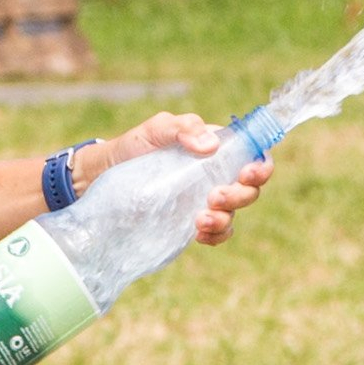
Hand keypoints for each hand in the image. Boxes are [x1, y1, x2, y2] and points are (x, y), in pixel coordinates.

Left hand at [82, 112, 274, 246]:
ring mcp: (205, 200)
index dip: (261, 166)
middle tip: (213, 196)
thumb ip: (182, 129)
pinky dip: (214, 235)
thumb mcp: (154, 130)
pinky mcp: (192, 222)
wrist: (103, 179)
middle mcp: (215, 174)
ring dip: (224, 218)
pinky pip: (217, 233)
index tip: (247, 173)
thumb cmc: (132, 148)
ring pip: (234, 214)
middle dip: (240, 196)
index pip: (253, 154)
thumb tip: (211, 145)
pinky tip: (198, 234)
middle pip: (249, 188)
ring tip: (198, 220)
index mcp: (215, 148)